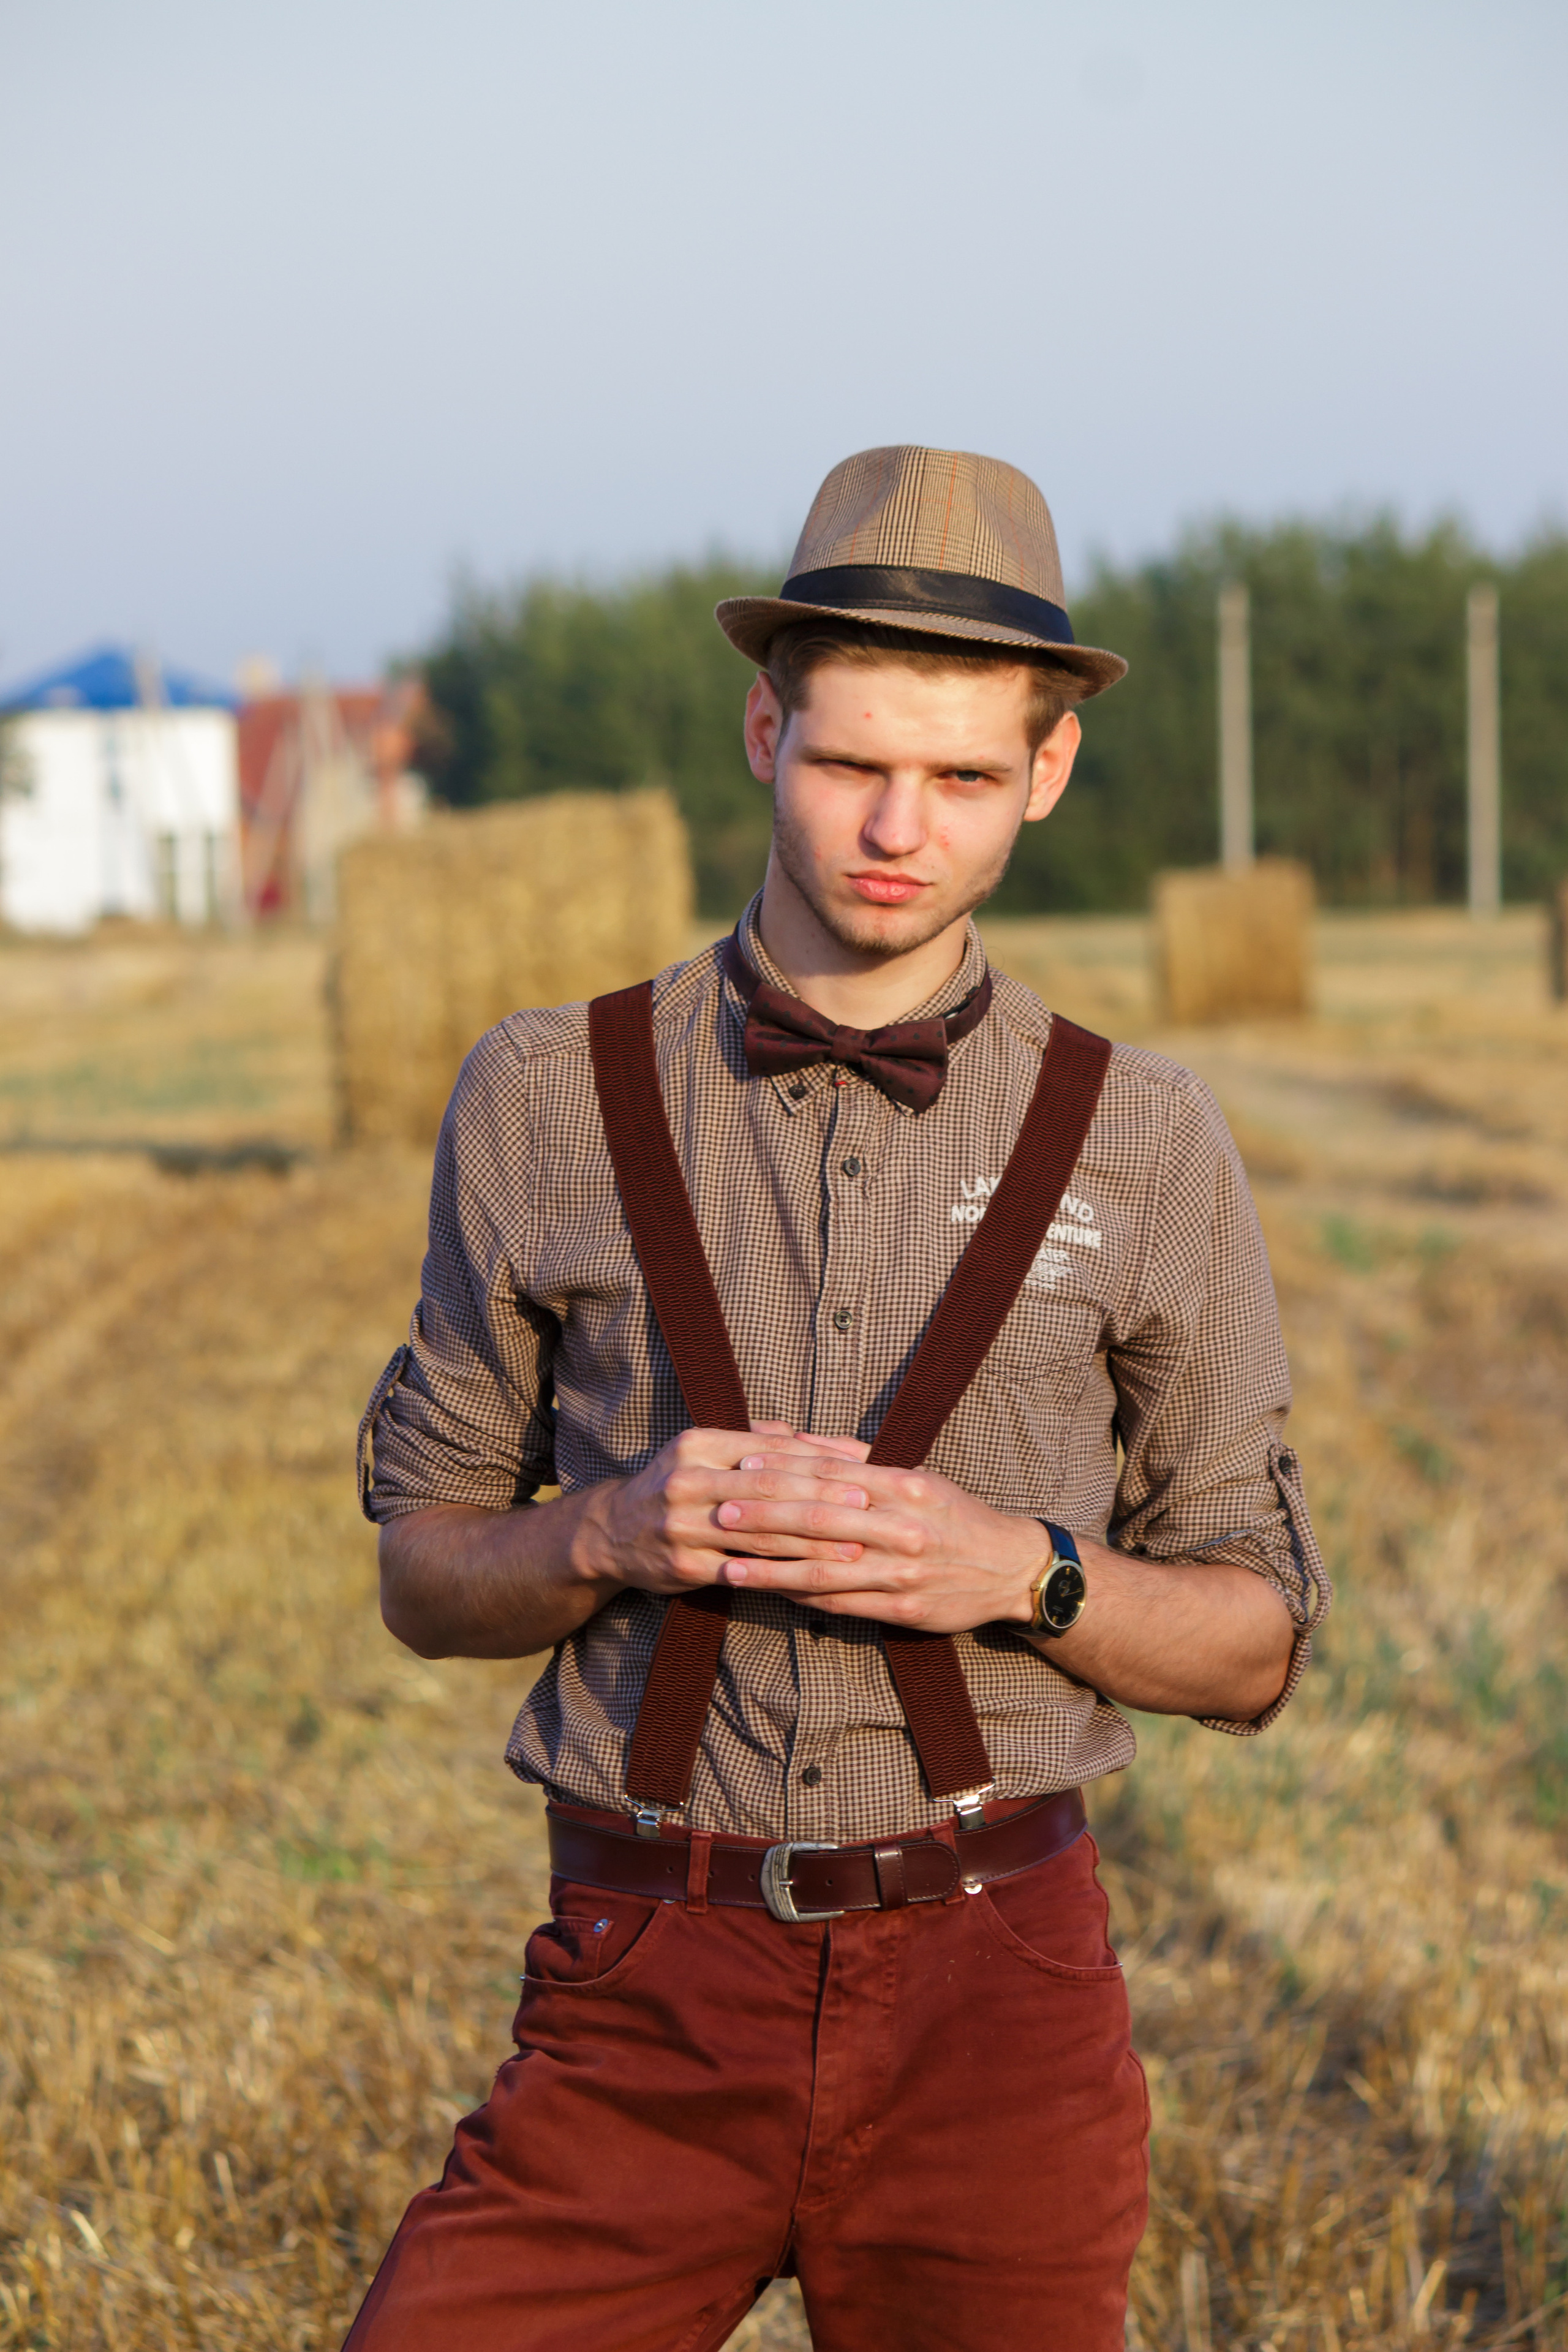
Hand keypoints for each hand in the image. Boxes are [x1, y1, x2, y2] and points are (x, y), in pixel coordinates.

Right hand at [572, 1423, 875, 1598]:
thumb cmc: (677, 1485)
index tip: (862, 1467)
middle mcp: (688, 1480)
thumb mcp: (707, 1451)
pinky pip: (742, 1572)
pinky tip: (814, 1581)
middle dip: (823, 1499)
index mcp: (699, 1444)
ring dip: (812, 1542)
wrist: (610, 1532)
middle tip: (867, 1506)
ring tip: (854, 1547)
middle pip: (769, 1489)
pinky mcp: (683, 1565)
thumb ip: (764, 1442)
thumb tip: (823, 1437)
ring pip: (760, 1533)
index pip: (770, 1449)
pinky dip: (781, 1576)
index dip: (819, 1459)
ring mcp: (683, 1525)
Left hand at [709, 1451, 1048, 1633]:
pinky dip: (800, 1597)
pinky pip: (841, 1604)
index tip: (741, 1466)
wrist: (1011, 1568)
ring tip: (728, 1565)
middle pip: (821, 1520)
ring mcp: (901, 1572)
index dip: (782, 1471)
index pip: (831, 1474)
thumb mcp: (916, 1476)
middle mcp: (902, 1528)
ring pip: (824, 1569)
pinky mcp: (901, 1609)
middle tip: (721, 1511)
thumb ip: (857, 1459)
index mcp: (903, 1486)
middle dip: (766, 1517)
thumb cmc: (955, 1516)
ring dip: (772, 1568)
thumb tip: (800, 1438)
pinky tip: (768, 1593)